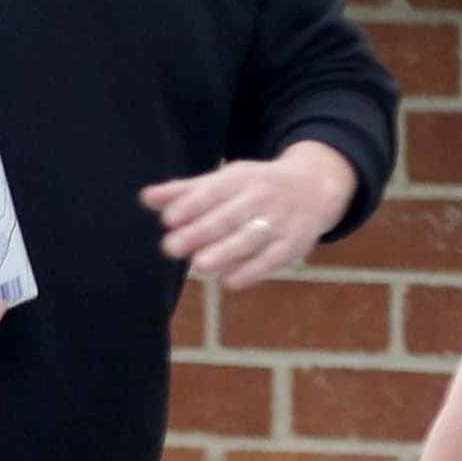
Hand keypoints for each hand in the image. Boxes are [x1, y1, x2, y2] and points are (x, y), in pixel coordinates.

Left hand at [140, 141, 354, 288]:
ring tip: (200, 265)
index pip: (214, 191)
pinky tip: (230, 281)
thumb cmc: (257, 186)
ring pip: (251, 238)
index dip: (191, 204)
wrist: (315, 187)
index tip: (168, 219)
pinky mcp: (293, 245)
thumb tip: (146, 198)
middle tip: (171, 247)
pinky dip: (252, 270)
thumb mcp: (225, 181)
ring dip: (226, 251)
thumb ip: (185, 191)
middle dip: (200, 231)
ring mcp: (279, 222)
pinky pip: (273, 259)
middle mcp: (261, 198)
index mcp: (240, 179)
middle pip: (229, 216)